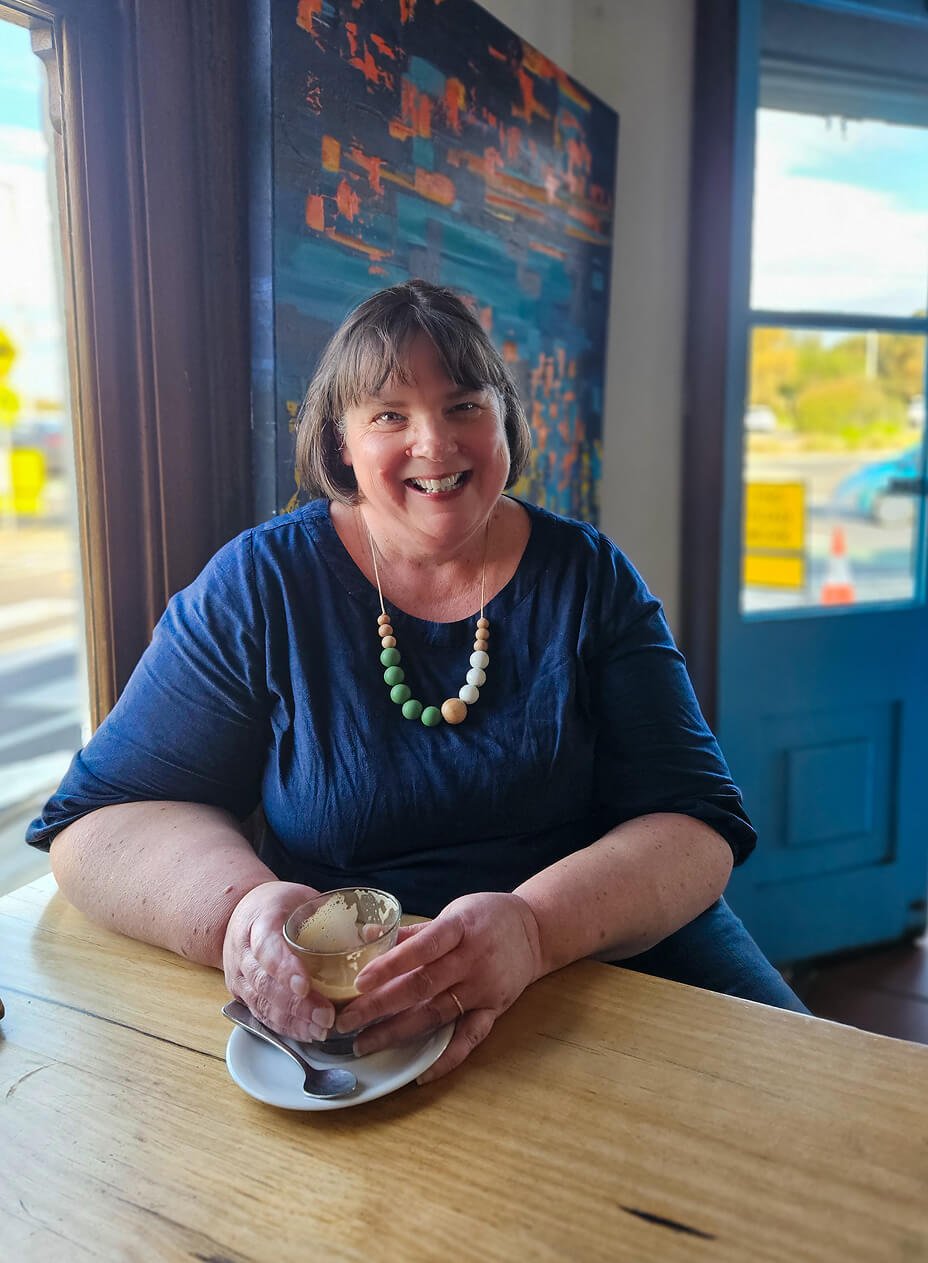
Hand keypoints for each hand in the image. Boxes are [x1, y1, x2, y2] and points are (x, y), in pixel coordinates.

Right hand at [222, 881, 335, 1042]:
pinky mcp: (242, 993)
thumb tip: (372, 932)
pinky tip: (307, 1033)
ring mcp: (240, 974)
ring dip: (292, 1020)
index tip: (305, 986)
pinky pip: (261, 1014)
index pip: (267, 946)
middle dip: (296, 1004)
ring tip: (321, 1029)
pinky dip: (285, 1026)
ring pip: (262, 1003)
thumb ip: (330, 913)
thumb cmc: (280, 903)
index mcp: (259, 920)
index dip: (284, 968)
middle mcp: (243, 950)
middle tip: (325, 1016)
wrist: (243, 913)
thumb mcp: (302, 896)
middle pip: (265, 982)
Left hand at [335, 892, 542, 1082]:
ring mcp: (484, 988)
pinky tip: (421, 1073)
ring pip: (437, 1015)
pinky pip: (470, 1039)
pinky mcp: (494, 1010)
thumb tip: (368, 937)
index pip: (422, 947)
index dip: (391, 965)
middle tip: (346, 1021)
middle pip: (422, 986)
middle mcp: (473, 960)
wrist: (535, 930)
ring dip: (398, 1032)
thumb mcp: (452, 912)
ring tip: (365, 1044)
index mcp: (460, 928)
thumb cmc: (484, 917)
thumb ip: (412, 932)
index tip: (359, 982)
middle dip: (380, 1006)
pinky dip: (446, 1058)